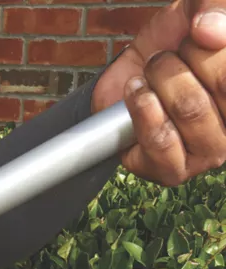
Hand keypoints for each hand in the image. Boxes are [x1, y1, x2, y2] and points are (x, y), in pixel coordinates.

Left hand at [93, 0, 225, 185]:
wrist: (132, 69)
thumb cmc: (176, 40)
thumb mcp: (198, 10)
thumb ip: (214, 7)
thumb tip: (210, 32)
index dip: (210, 48)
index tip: (195, 39)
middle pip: (221, 84)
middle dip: (183, 59)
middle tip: (166, 58)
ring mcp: (210, 153)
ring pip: (189, 109)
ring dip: (159, 81)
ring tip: (150, 75)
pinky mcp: (173, 171)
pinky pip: (161, 143)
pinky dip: (142, 109)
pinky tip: (136, 92)